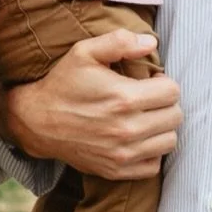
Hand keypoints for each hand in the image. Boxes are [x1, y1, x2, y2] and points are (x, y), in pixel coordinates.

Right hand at [3, 29, 179, 174]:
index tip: (150, 82)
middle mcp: (127, 129)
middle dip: (165, 104)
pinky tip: (137, 138)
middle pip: (175, 117)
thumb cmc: (63, 83)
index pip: (173, 91)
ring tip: (145, 117)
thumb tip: (151, 42)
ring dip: (161, 128)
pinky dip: (151, 152)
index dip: (163, 82)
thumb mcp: (84, 52)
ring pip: (169, 141)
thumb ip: (119, 41)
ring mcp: (123, 154)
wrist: (36, 122)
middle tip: (148, 99)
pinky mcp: (117, 170)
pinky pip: (154, 165)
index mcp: (124, 98)